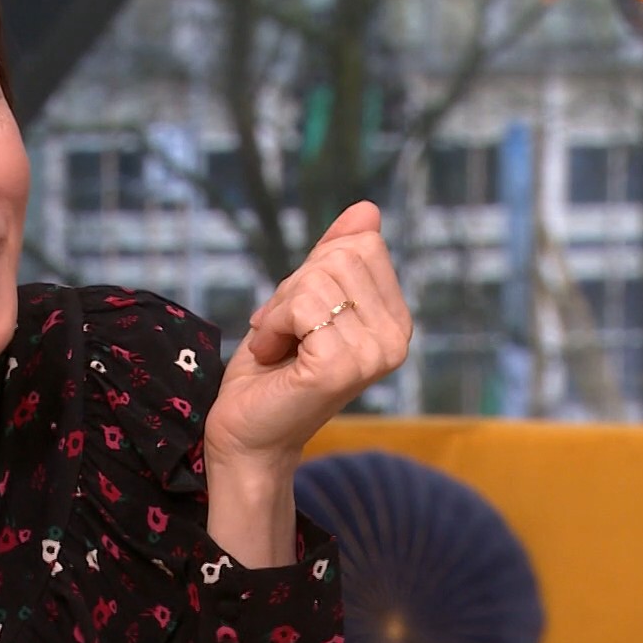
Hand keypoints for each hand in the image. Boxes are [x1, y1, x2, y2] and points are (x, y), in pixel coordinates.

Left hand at [203, 201, 412, 472]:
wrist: (246, 432)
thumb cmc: (271, 370)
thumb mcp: (302, 299)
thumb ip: (335, 257)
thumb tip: (367, 209)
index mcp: (396, 321)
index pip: (360, 245)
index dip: (313, 271)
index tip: (295, 315)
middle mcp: (397, 339)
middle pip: (339, 257)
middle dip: (293, 288)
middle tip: (281, 332)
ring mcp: (374, 355)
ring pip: (317, 278)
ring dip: (278, 310)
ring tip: (277, 347)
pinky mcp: (341, 367)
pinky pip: (302, 306)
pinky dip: (272, 325)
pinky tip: (272, 357)